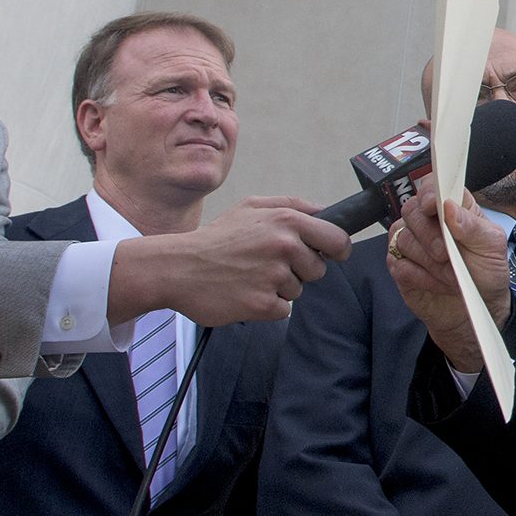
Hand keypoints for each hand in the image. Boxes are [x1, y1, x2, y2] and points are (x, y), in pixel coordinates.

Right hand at [145, 197, 349, 323]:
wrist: (178, 268)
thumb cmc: (216, 238)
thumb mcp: (251, 207)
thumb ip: (292, 205)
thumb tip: (326, 212)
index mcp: (286, 220)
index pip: (337, 239)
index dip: (337, 250)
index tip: (331, 255)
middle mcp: (284, 246)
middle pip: (318, 269)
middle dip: (300, 270)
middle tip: (268, 264)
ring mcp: (275, 277)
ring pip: (298, 290)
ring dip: (279, 287)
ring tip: (249, 276)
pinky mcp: (264, 305)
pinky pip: (283, 309)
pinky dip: (267, 305)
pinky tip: (245, 292)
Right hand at [387, 188, 509, 372]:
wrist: (476, 308)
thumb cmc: (485, 272)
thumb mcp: (492, 247)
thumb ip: (472, 225)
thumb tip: (448, 207)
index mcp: (451, 206)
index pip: (432, 185)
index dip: (428, 192)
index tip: (433, 206)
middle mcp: (427, 221)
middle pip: (411, 211)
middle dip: (430, 235)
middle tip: (447, 254)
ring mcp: (411, 242)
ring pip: (404, 239)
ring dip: (430, 261)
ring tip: (451, 275)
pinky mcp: (400, 266)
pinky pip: (399, 264)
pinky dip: (421, 276)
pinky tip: (438, 284)